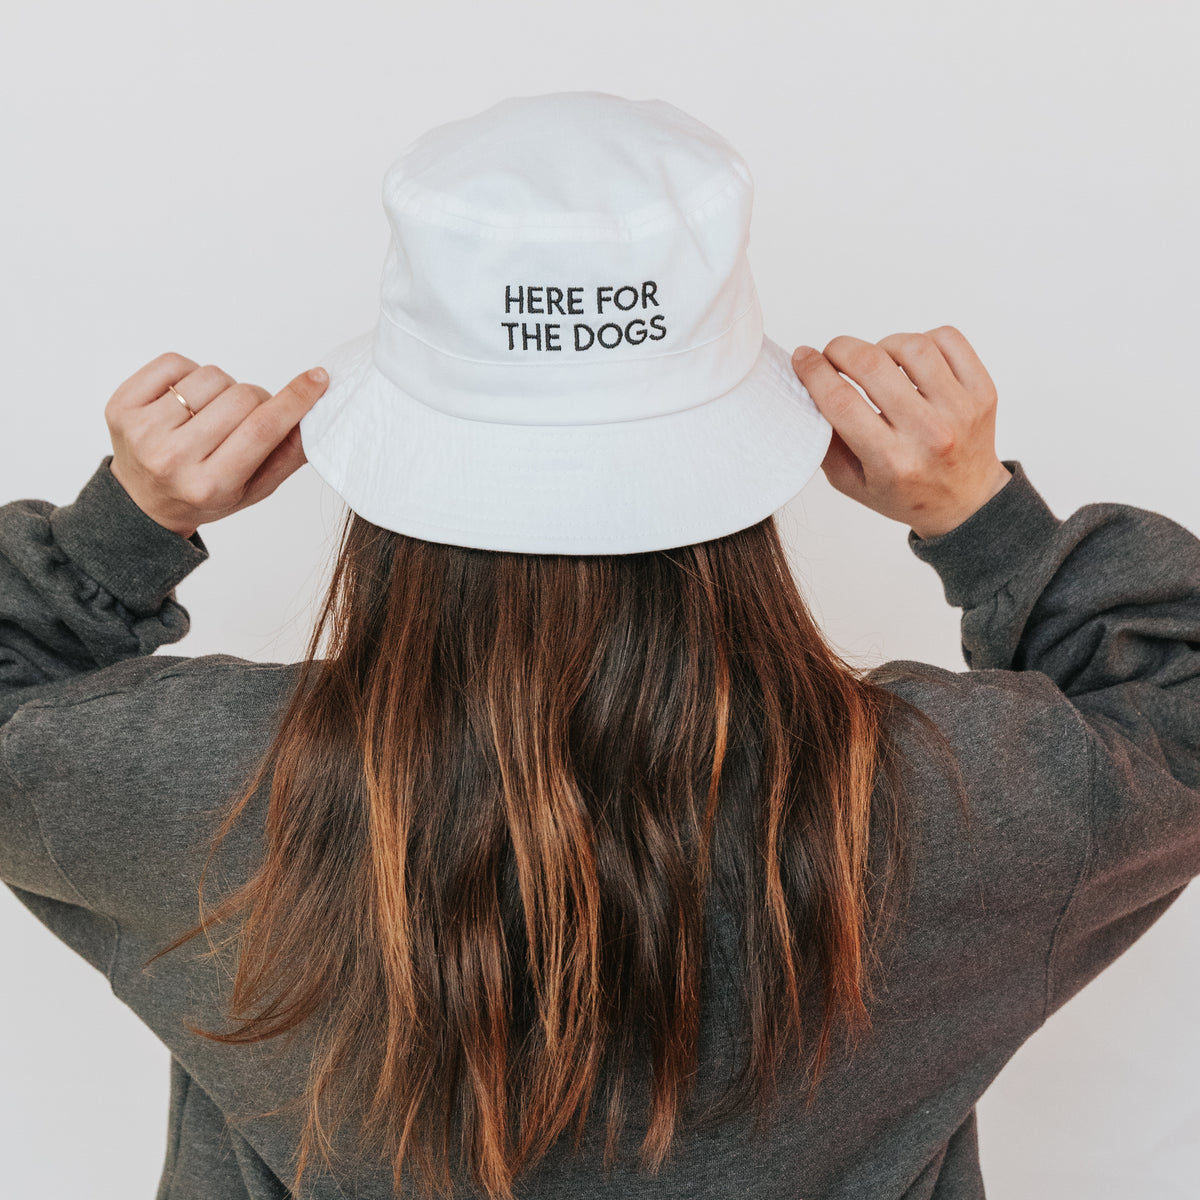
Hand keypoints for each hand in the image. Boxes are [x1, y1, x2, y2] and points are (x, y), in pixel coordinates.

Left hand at [104, 353, 328, 539]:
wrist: (142, 501)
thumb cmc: (205, 493)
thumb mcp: (254, 489)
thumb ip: (287, 455)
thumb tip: (314, 414)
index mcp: (210, 485)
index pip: (262, 429)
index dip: (295, 399)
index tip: (318, 379)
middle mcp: (172, 459)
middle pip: (241, 397)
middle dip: (256, 400)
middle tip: (246, 418)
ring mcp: (143, 431)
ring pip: (211, 376)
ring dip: (222, 388)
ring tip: (212, 413)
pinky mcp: (122, 405)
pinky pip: (174, 362)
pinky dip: (189, 373)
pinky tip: (187, 400)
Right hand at [791, 326, 1011, 539]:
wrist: (966, 501)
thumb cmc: (904, 491)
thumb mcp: (852, 482)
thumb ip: (825, 442)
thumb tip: (807, 390)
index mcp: (892, 462)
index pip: (842, 402)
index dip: (814, 372)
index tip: (802, 357)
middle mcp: (929, 433)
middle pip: (871, 365)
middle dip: (840, 350)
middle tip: (832, 355)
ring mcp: (960, 409)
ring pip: (910, 346)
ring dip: (881, 345)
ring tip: (876, 362)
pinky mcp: (981, 390)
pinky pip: (947, 339)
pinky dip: (921, 340)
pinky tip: (910, 360)